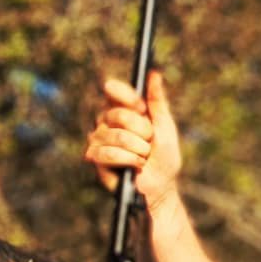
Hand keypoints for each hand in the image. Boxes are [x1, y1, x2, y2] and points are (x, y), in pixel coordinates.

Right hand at [83, 69, 182, 209]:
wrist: (160, 188)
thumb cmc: (164, 158)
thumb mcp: (165, 128)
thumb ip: (158, 102)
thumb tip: (154, 73)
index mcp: (122, 110)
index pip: (113, 90)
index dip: (127, 97)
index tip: (141, 108)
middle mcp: (106, 121)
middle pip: (119, 115)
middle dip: (143, 132)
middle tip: (149, 143)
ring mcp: (98, 138)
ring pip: (117, 136)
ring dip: (139, 150)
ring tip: (143, 158)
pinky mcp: (94, 156)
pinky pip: (110, 153)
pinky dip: (129, 161)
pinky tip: (135, 167)